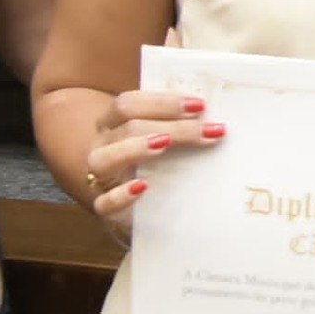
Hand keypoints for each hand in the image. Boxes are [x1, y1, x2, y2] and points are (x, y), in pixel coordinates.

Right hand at [67, 89, 222, 237]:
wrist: (140, 212)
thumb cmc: (154, 169)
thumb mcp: (163, 143)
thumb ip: (177, 127)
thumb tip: (214, 118)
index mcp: (113, 124)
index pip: (128, 104)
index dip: (162, 101)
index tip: (200, 105)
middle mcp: (102, 147)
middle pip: (127, 127)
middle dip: (171, 125)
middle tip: (207, 129)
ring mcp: (100, 179)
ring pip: (104, 159)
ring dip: (135, 148)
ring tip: (165, 144)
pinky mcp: (106, 210)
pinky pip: (104, 203)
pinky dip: (121, 194)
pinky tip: (143, 187)